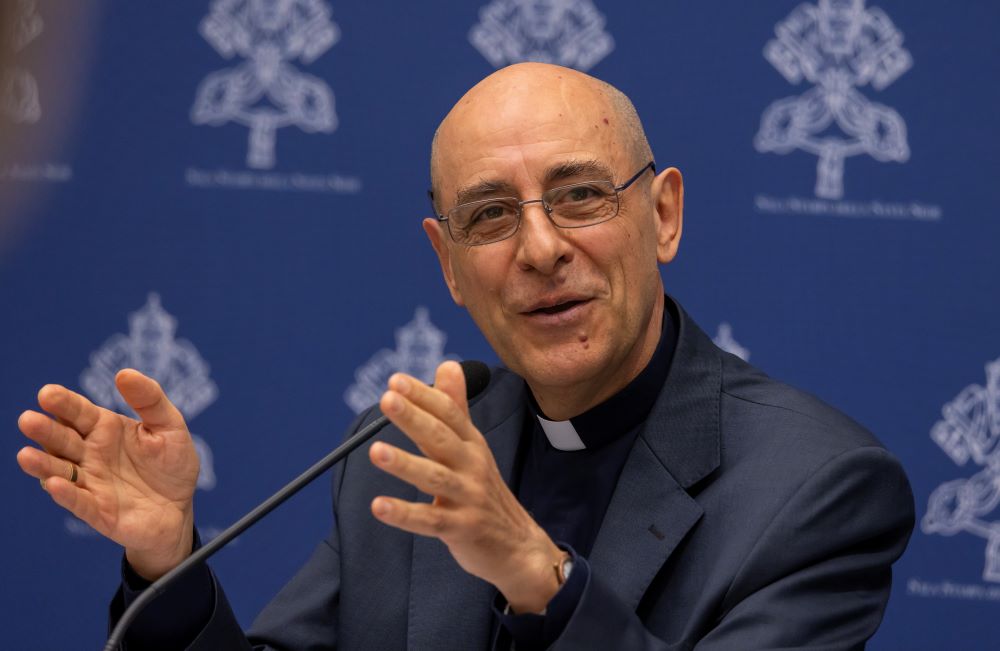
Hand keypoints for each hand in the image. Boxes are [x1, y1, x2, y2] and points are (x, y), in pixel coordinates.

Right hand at [16, 369, 199, 579]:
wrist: (180, 508)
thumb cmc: (172, 463)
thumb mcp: (170, 426)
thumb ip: (150, 399)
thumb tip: (124, 373)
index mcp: (105, 429)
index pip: (78, 412)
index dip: (63, 403)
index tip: (47, 393)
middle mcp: (90, 454)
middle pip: (62, 440)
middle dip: (45, 431)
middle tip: (28, 420)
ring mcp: (90, 483)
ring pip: (60, 472)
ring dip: (42, 464)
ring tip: (25, 456)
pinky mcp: (98, 511)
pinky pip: (79, 502)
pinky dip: (66, 494)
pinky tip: (55, 485)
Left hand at [369, 361, 562, 613]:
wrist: (518, 545)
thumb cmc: (485, 491)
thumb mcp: (474, 446)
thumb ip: (456, 407)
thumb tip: (447, 364)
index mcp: (472, 444)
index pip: (448, 413)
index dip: (423, 396)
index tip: (396, 380)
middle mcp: (472, 466)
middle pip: (441, 438)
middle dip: (414, 417)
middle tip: (387, 399)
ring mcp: (468, 497)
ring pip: (435, 477)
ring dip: (406, 464)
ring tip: (376, 451)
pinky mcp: (462, 529)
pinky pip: (430, 521)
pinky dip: (404, 514)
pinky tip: (379, 506)